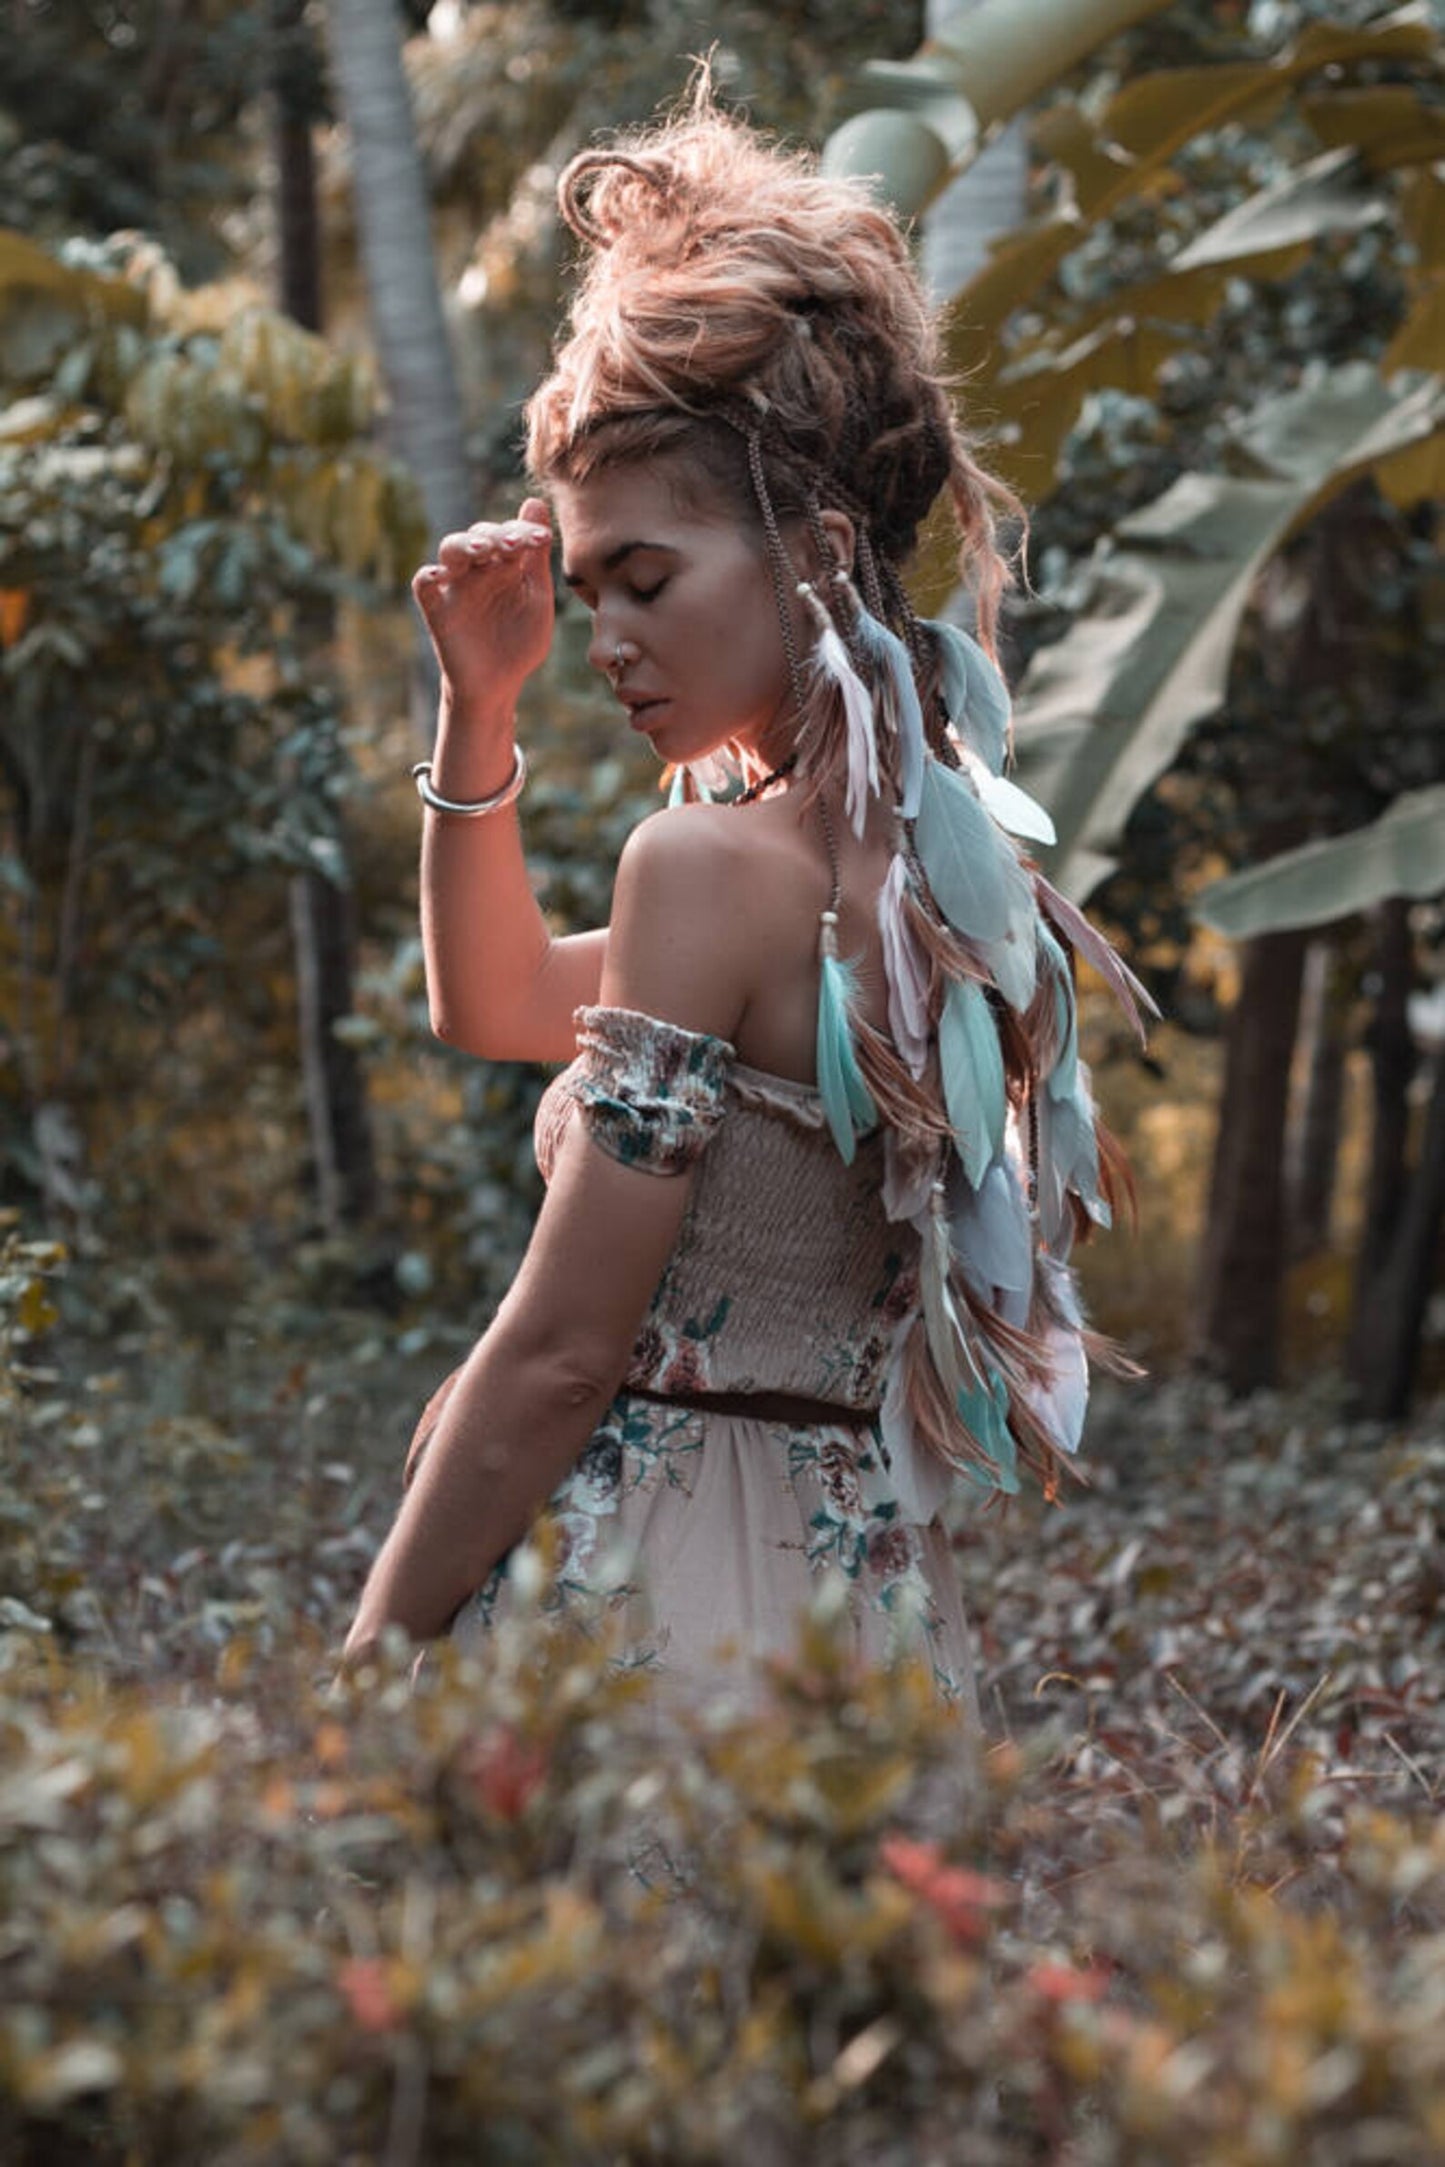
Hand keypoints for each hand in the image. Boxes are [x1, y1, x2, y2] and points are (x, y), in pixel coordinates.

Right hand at [412, 497, 554, 716]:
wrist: (498, 685)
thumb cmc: (519, 642)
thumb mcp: (536, 599)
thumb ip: (537, 558)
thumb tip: (535, 502)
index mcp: (505, 564)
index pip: (511, 533)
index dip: (525, 530)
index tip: (543, 539)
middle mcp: (478, 569)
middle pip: (480, 535)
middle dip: (497, 535)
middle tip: (516, 545)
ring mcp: (456, 586)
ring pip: (451, 549)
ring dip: (465, 545)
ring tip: (483, 551)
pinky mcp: (436, 609)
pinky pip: (423, 585)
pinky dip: (428, 576)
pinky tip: (439, 575)